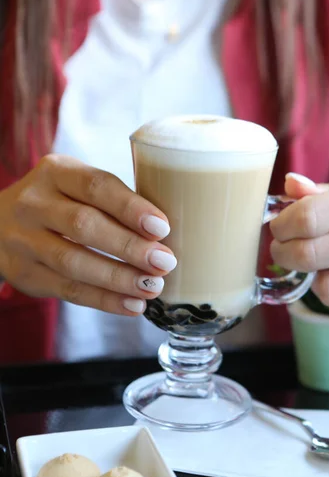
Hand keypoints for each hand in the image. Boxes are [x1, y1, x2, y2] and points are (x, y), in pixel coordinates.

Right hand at [0, 155, 176, 315]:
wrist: (0, 223)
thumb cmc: (60, 203)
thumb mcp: (76, 186)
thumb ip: (112, 201)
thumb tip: (164, 234)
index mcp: (55, 172)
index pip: (95, 186)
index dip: (130, 207)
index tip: (162, 227)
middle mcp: (33, 203)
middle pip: (83, 225)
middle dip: (129, 247)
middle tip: (164, 262)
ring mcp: (23, 240)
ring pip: (73, 262)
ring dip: (118, 278)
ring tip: (153, 287)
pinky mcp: (23, 274)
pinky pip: (67, 290)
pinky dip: (104, 300)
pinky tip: (133, 305)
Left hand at [269, 169, 328, 316]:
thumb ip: (326, 192)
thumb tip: (288, 186)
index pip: (308, 218)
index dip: (282, 224)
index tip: (278, 225)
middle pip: (309, 255)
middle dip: (283, 252)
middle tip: (282, 247)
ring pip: (326, 288)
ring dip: (310, 277)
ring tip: (313, 263)